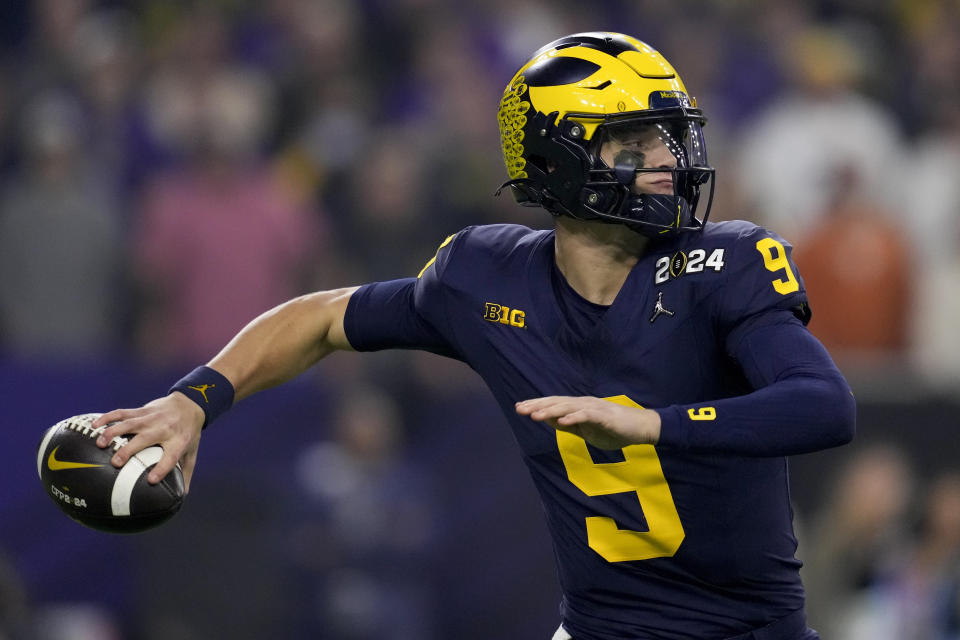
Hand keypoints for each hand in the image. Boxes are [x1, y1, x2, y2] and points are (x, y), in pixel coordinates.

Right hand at [92, 392, 205, 491]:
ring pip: (130, 424)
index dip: (162, 469)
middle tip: (115, 463)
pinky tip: (94, 426)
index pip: (171, 457)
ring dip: (113, 432)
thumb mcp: (191, 452)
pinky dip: (107, 417)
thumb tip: (181, 495)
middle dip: (129, 450)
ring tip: (100, 444)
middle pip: (145, 439)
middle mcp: (164, 429)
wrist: (189, 404)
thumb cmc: (189, 433)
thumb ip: (186, 473)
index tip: (151, 480)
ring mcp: (151, 418)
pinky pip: (122, 413)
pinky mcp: (142, 411)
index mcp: (179, 441)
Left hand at [515, 396, 660, 448]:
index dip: (537, 405)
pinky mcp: (605, 416)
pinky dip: (574, 418)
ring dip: (551, 411)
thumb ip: (569, 426)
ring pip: (569, 408)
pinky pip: (587, 416)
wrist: (641, 428)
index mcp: (578, 407)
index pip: (554, 404)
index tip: (519, 407)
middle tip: (520, 409)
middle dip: (538, 406)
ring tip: (535, 415)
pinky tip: (562, 422)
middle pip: (557, 403)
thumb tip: (550, 421)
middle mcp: (584, 404)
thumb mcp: (586, 431)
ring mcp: (594, 409)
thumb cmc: (613, 429)